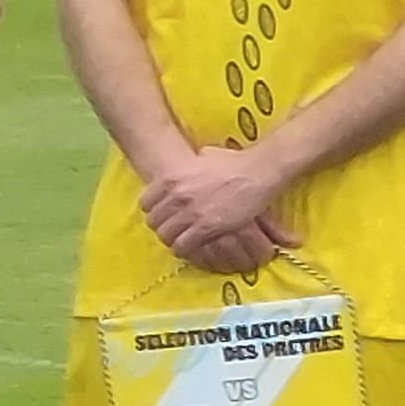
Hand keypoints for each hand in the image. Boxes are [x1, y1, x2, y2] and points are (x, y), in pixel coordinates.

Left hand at [139, 147, 293, 276]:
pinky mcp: (206, 227)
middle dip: (162, 227)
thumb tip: (194, 161)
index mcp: (170, 179)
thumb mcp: (204, 156)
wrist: (258, 171)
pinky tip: (192, 247)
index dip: (154, 211)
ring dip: (173, 239)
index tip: (163, 215)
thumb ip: (191, 163)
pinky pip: (183, 245)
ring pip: (166, 236)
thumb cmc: (235, 162)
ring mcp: (190, 213)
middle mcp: (176, 196)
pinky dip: (185, 249)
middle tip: (172, 230)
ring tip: (182, 240)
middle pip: (154, 222)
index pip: (145, 203)